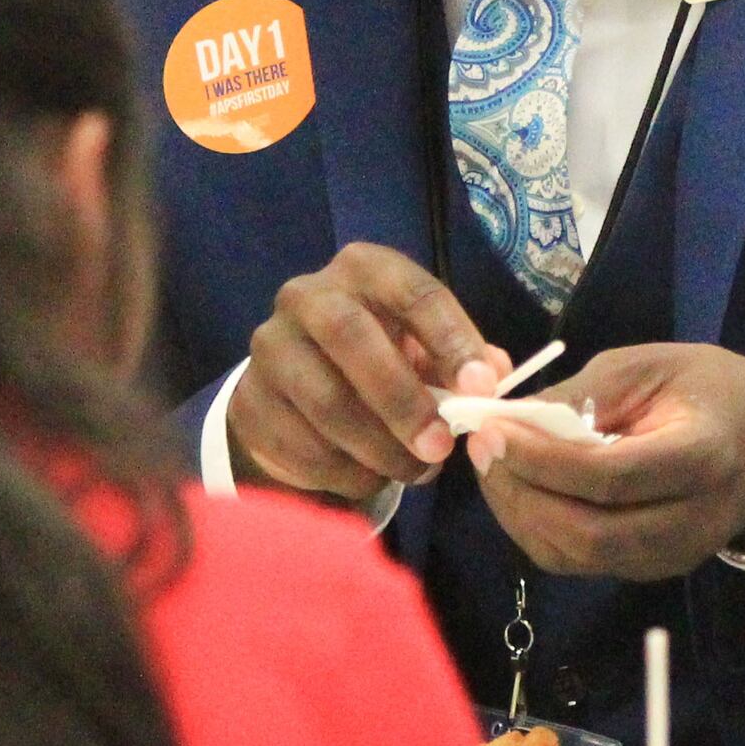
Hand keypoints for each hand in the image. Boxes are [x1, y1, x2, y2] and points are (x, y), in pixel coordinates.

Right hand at [231, 242, 503, 504]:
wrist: (293, 391)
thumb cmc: (378, 359)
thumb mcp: (421, 348)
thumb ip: (459, 359)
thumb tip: (495, 376)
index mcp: (364, 269)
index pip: (414, 292)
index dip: (452, 339)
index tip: (483, 388)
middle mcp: (308, 295)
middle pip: (351, 337)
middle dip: (402, 398)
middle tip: (439, 446)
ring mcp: (270, 346)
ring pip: (325, 401)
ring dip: (378, 447)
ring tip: (414, 470)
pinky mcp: (249, 401)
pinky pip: (301, 444)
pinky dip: (345, 471)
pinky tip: (370, 476)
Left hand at [469, 343, 744, 581]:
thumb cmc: (709, 388)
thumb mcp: (648, 366)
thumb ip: (579, 394)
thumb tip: (507, 418)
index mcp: (702, 458)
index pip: (609, 477)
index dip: (542, 459)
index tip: (493, 428)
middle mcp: (691, 523)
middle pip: (588, 533)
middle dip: (521, 493)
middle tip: (481, 447)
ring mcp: (673, 556)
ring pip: (577, 556)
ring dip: (520, 514)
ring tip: (491, 464)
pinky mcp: (653, 569)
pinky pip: (581, 561)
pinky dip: (538, 529)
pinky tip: (519, 489)